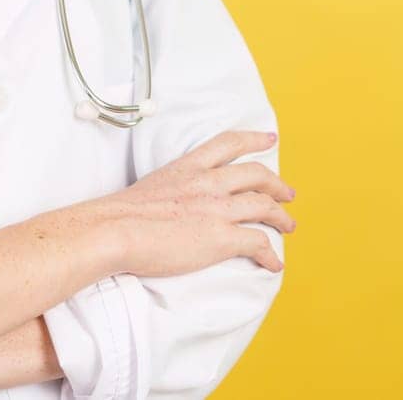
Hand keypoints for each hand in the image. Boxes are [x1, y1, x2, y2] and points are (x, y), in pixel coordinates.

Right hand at [85, 130, 295, 276]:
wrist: (114, 230)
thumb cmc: (119, 215)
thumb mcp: (150, 187)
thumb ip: (170, 190)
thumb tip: (169, 207)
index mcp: (189, 167)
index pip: (228, 143)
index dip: (254, 139)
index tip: (270, 139)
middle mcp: (208, 183)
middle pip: (256, 174)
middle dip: (277, 184)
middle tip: (288, 194)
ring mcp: (217, 209)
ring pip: (264, 206)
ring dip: (281, 217)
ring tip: (289, 226)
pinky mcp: (220, 237)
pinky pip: (257, 243)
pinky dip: (270, 254)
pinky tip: (274, 262)